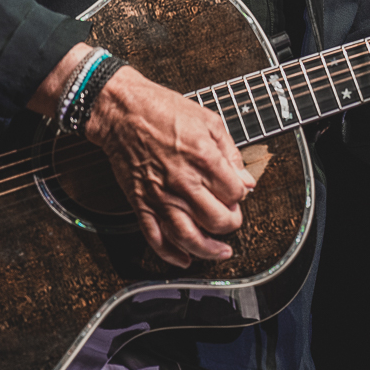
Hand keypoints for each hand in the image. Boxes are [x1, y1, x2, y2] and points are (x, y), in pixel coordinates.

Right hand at [79, 63, 255, 266]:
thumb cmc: (163, 110)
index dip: (240, 195)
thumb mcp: (209, 121)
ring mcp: (161, 196)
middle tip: (232, 219)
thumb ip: (231, 154)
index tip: (237, 192)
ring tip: (221, 252)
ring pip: (189, 237)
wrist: (123, 111)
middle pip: (217, 220)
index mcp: (204, 159)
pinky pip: (156, 237)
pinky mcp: (141, 203)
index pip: (235, 193)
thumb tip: (246, 180)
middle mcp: (184, 182)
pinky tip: (184, 258)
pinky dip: (171, 254)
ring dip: (208, 250)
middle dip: (231, 224)